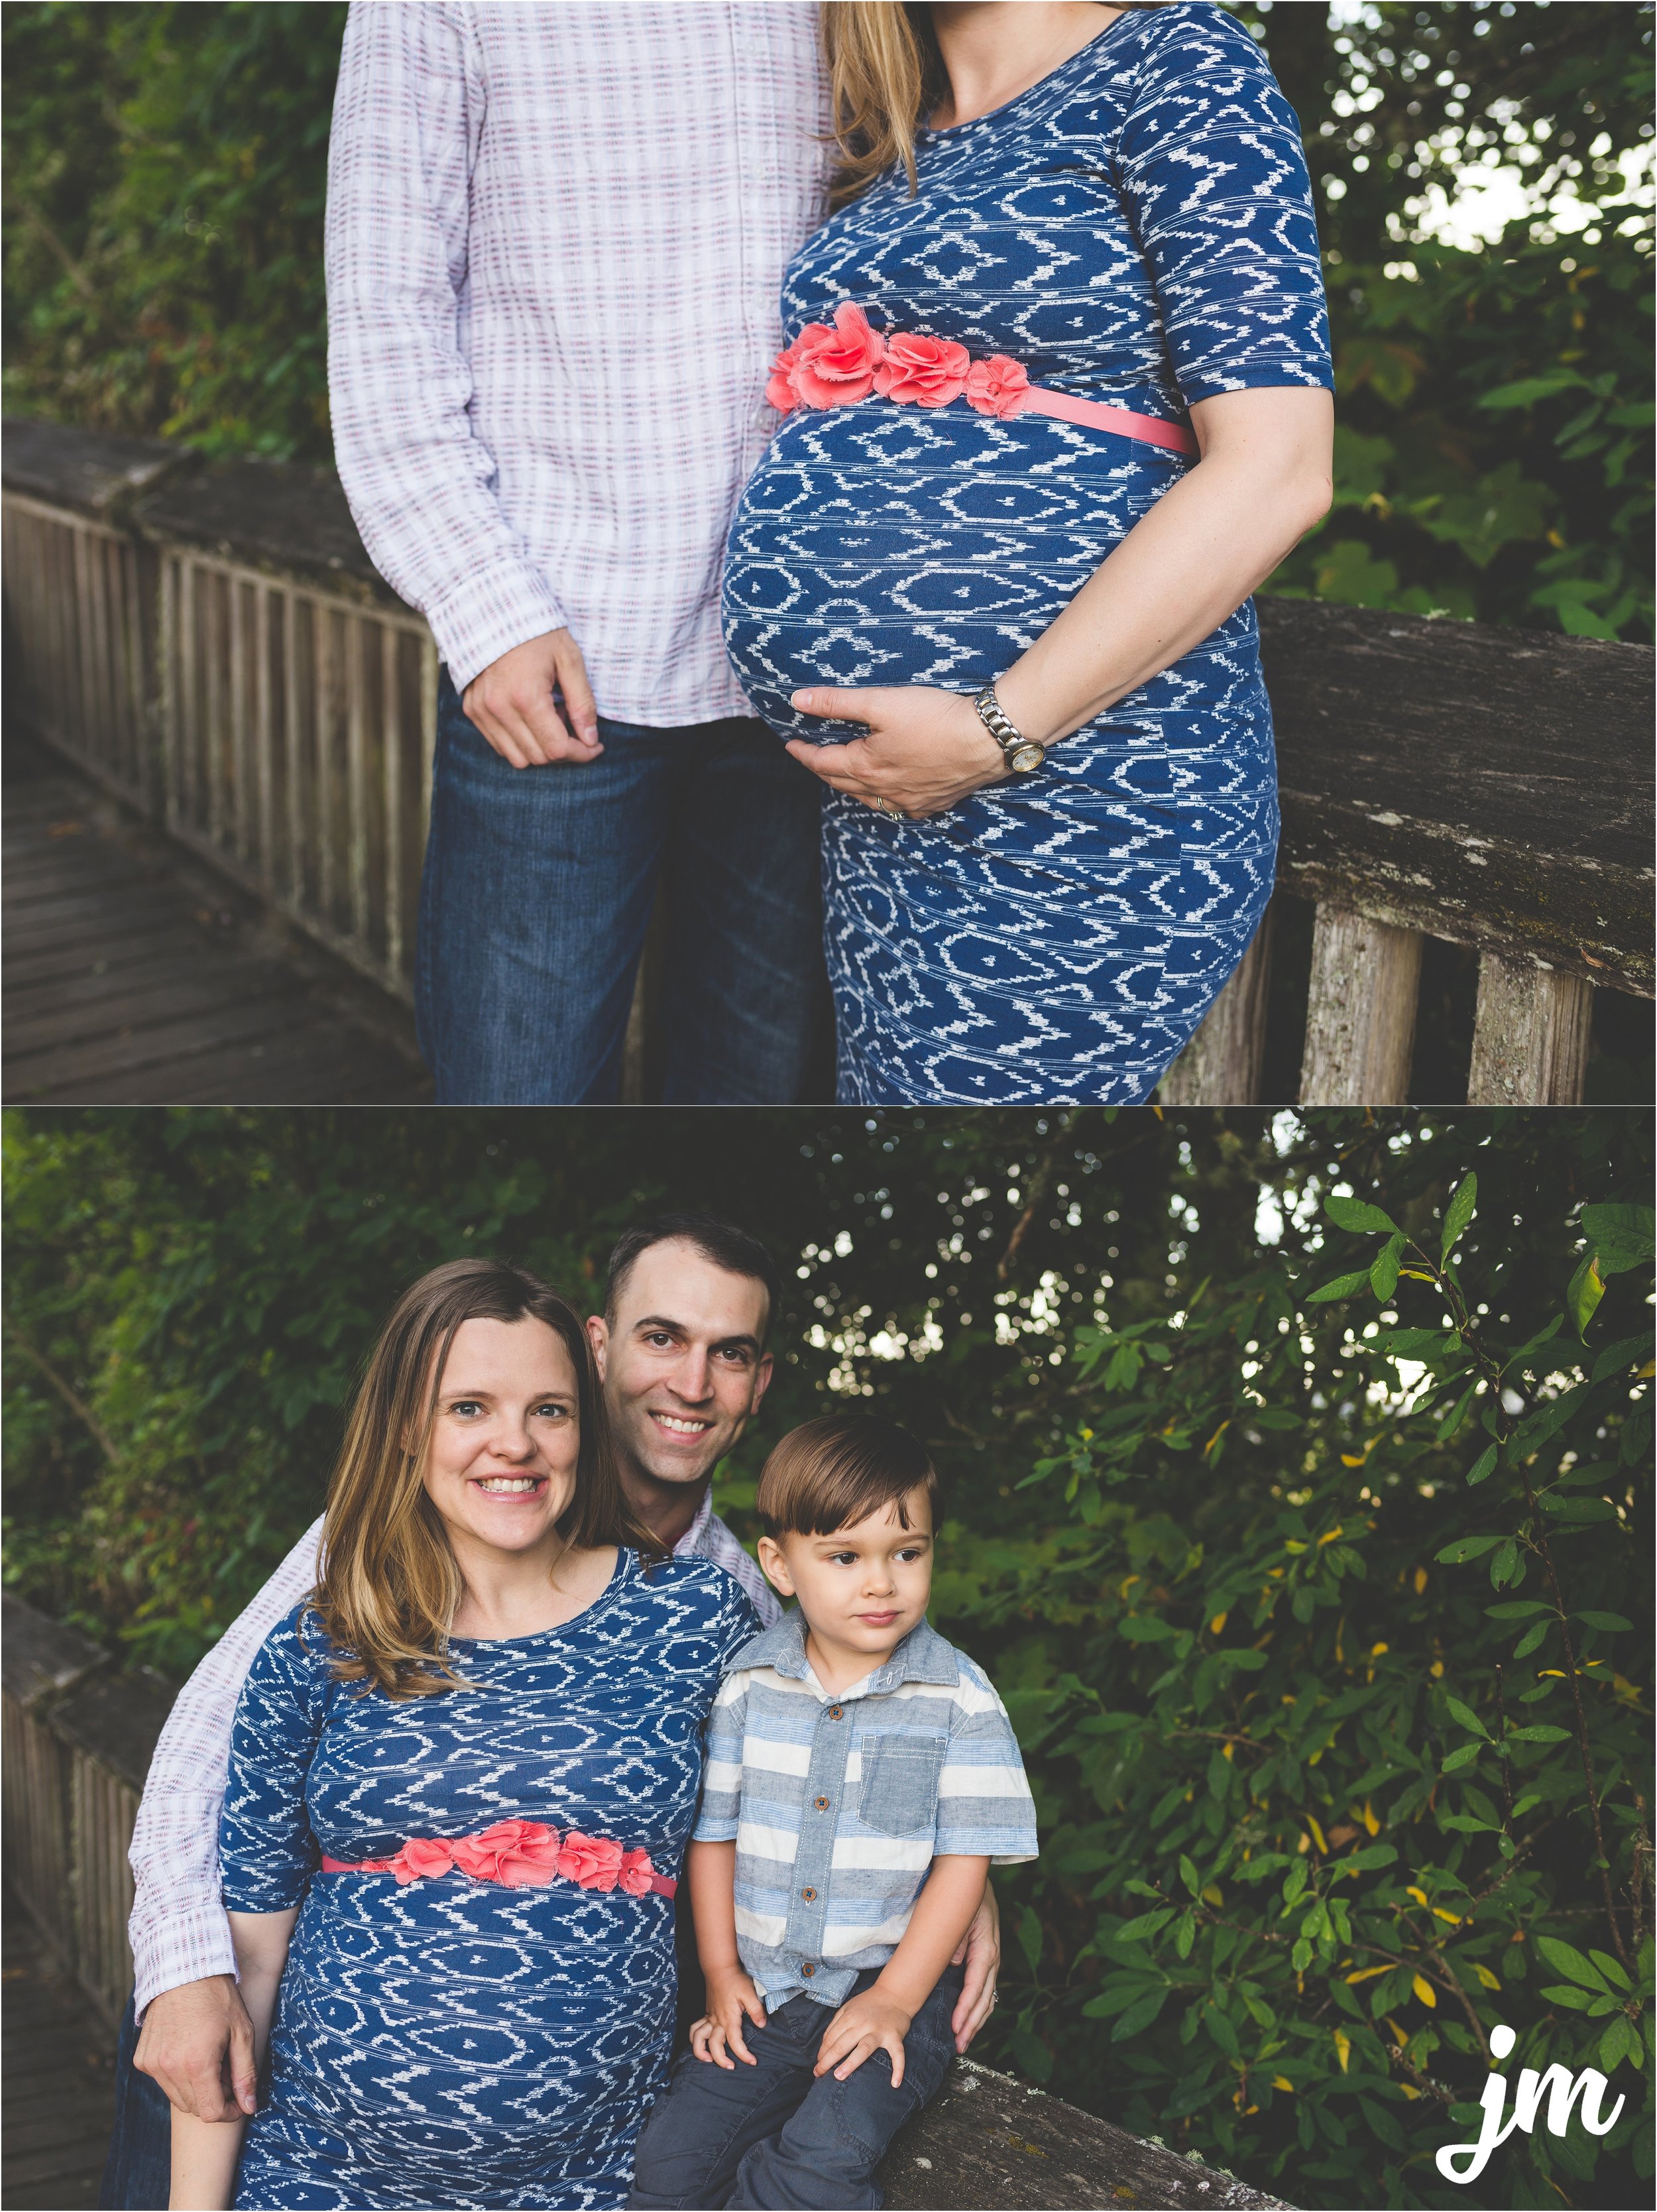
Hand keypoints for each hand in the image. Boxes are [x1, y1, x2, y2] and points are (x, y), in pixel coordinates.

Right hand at [134, 1975, 256, 2120]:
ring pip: (177, 2098)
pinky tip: (188, 2051)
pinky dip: (177, 2076)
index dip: (229, 2112)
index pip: (211, 2113)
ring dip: (195, 2088)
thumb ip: (245, 2074)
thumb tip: (249, 2107)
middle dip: (214, 2097)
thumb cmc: (218, 1999)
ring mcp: (151, 2065)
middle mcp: (169, 2069)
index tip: (238, 2099)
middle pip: (194, 2107)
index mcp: (197, 2064)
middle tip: (226, 2070)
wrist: (183, 1970)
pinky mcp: (142, 2059)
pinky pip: (162, 2081)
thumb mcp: (241, 2032)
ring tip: (208, 2058)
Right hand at [461, 628, 602, 768]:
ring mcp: (482, 711)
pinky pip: (500, 745)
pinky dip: (520, 741)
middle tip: (572, 721)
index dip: (581, 753)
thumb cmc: (537, 632)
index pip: (556, 749)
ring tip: (551, 717)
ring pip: (517, 757)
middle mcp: (499, 709)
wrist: (494, 610)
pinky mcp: (472, 710)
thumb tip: (591, 740)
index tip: (595, 745)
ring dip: (540, 747)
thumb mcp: (569, 660)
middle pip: (538, 757)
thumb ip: (583, 702)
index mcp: (525, 696)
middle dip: (563, 749)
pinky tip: (531, 715)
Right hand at [689, 1966, 767, 2068]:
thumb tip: (762, 2025)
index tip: (752, 2062)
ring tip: (709, 2060)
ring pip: (697, 2038)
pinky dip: (694, 2039)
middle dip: (721, 2060)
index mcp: (729, 2018)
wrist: (719, 1968)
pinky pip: (695, 2028)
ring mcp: (710, 2017)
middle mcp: (717, 2021)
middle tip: (732, 2067)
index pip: (735, 2042)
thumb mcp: (750, 1992)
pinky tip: (702, 2045)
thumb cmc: (735, 1980)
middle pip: (714, 2046)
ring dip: (700, 2051)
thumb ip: (756, 2010)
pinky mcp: (707, 2014)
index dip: (744, 2055)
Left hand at [785, 685, 1009, 818]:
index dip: (803, 753)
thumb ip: (837, 702)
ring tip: (843, 775)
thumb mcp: (881, 703)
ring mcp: (910, 802)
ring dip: (851, 787)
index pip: (822, 763)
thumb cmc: (936, 718)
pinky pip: (899, 808)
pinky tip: (888, 793)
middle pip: (842, 784)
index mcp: (866, 767)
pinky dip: (884, 799)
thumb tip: (798, 701)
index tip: (791, 745)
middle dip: (823, 770)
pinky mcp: (933, 804)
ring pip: (870, 799)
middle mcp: (884, 792)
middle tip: (812, 758)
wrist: (987, 740)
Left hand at [814, 1986, 913, 2086]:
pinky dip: (898, 2068)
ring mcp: (879, 2031)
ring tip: (839, 2077)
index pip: (831, 2038)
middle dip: (828, 2061)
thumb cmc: (869, 2004)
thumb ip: (836, 2024)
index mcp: (850, 2017)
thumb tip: (824, 2045)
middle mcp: (863, 2024)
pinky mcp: (895, 2037)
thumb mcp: (848, 2007)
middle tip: (819, 2074)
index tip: (817, 2066)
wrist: (894, 1994)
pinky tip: (895, 2083)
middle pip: (842, 2044)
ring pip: (863, 2049)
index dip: (822, 2053)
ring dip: (850, 2063)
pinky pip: (898, 2055)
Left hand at [950, 1882, 1000, 2052]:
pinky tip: (971, 2021)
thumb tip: (956, 1965)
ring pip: (987, 1998)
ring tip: (964, 2041)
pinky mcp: (986, 1960)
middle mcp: (992, 1958)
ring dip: (976, 2021)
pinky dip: (979, 2008)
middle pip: (985, 1999)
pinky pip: (985, 1989)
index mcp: (986, 1948)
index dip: (966, 2009)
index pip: (976, 1986)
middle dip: (972, 2024)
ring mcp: (991, 1960)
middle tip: (959, 2046)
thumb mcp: (961, 1914)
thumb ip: (958, 1940)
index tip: (956, 2028)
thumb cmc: (966, 1897)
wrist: (973, 1880)